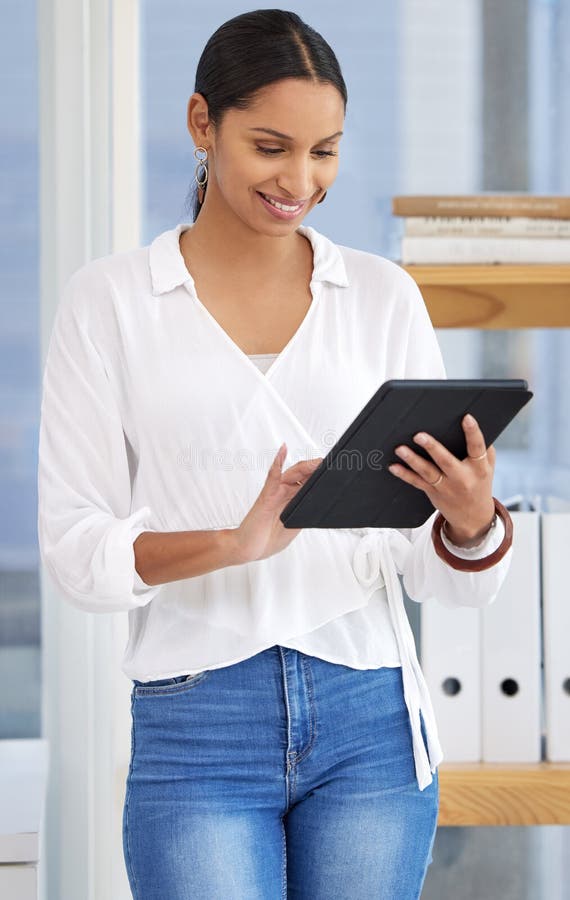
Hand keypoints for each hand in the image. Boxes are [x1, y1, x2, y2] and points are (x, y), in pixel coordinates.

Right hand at [234, 443, 322, 562]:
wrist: (247, 548)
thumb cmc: (267, 539)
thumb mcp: (294, 526)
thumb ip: (305, 514)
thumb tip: (322, 505)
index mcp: (292, 500)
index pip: (308, 483)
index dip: (320, 477)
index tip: (336, 473)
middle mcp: (283, 493)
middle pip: (303, 475)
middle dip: (317, 470)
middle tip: (333, 465)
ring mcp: (274, 493)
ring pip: (292, 473)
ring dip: (306, 466)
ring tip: (318, 461)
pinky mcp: (266, 496)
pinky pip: (273, 476)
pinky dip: (278, 462)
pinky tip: (283, 450)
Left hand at [387, 413, 495, 545]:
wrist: (473, 517)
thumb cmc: (479, 484)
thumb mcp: (488, 467)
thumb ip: (484, 449)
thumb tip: (474, 424)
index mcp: (479, 468)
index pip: (477, 448)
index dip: (473, 433)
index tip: (467, 418)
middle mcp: (462, 478)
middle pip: (446, 461)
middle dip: (433, 448)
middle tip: (419, 436)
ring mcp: (446, 486)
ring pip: (427, 472)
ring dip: (413, 460)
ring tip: (401, 449)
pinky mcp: (432, 492)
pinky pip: (417, 482)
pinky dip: (404, 474)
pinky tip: (394, 467)